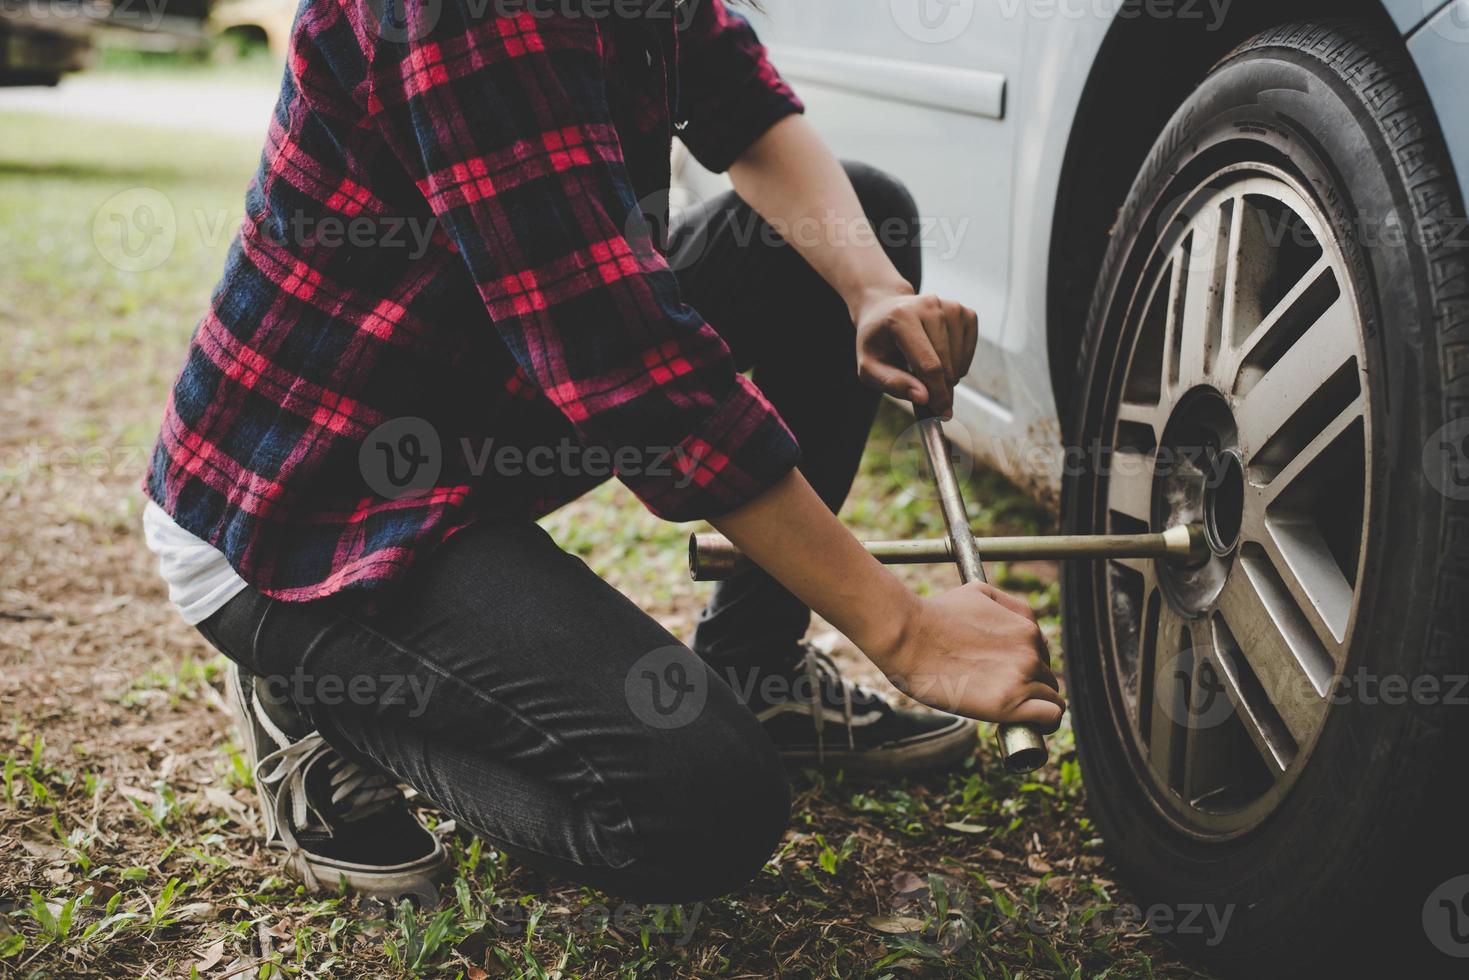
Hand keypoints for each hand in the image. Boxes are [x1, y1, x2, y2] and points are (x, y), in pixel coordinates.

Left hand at [852, 285, 978, 418]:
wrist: (885, 311)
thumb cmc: (877, 343)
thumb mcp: (869, 367)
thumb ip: (892, 383)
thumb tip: (924, 398)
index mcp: (901, 318)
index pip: (928, 364)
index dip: (937, 393)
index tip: (941, 414)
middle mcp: (928, 306)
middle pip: (946, 362)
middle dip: (943, 389)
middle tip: (936, 404)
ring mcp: (949, 306)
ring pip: (959, 358)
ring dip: (950, 376)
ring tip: (929, 375)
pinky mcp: (964, 312)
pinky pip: (969, 349)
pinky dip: (960, 363)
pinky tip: (942, 361)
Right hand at [879, 581, 1065, 730]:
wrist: (908, 637)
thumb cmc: (934, 615)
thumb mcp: (977, 592)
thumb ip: (1007, 604)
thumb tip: (1022, 622)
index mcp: (1025, 628)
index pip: (1041, 654)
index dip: (1026, 666)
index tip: (1008, 675)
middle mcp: (1030, 651)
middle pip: (1046, 676)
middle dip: (1029, 685)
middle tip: (1001, 693)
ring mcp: (1021, 678)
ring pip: (1051, 696)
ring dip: (1034, 704)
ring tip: (1012, 712)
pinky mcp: (1010, 704)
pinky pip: (1051, 715)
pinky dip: (1047, 722)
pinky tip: (1034, 726)